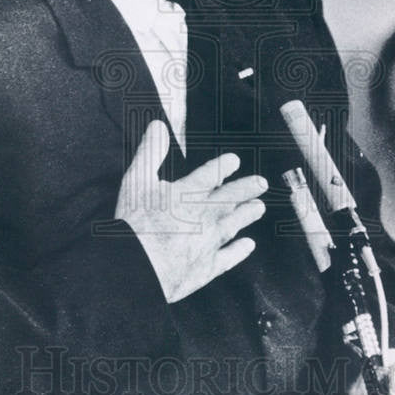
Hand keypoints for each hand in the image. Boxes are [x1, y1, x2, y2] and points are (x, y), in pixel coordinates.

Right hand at [115, 120, 265, 302]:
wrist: (136, 267)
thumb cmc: (134, 223)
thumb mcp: (136, 180)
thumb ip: (150, 152)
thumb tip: (158, 126)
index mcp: (188, 193)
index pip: (211, 174)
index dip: (224, 166)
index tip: (234, 161)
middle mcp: (204, 215)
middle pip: (230, 198)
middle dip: (247, 188)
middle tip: (261, 183)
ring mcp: (208, 242)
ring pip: (233, 223)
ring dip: (247, 214)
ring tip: (259, 207)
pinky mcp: (207, 267)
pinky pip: (228, 257)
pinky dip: (239, 250)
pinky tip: (248, 245)